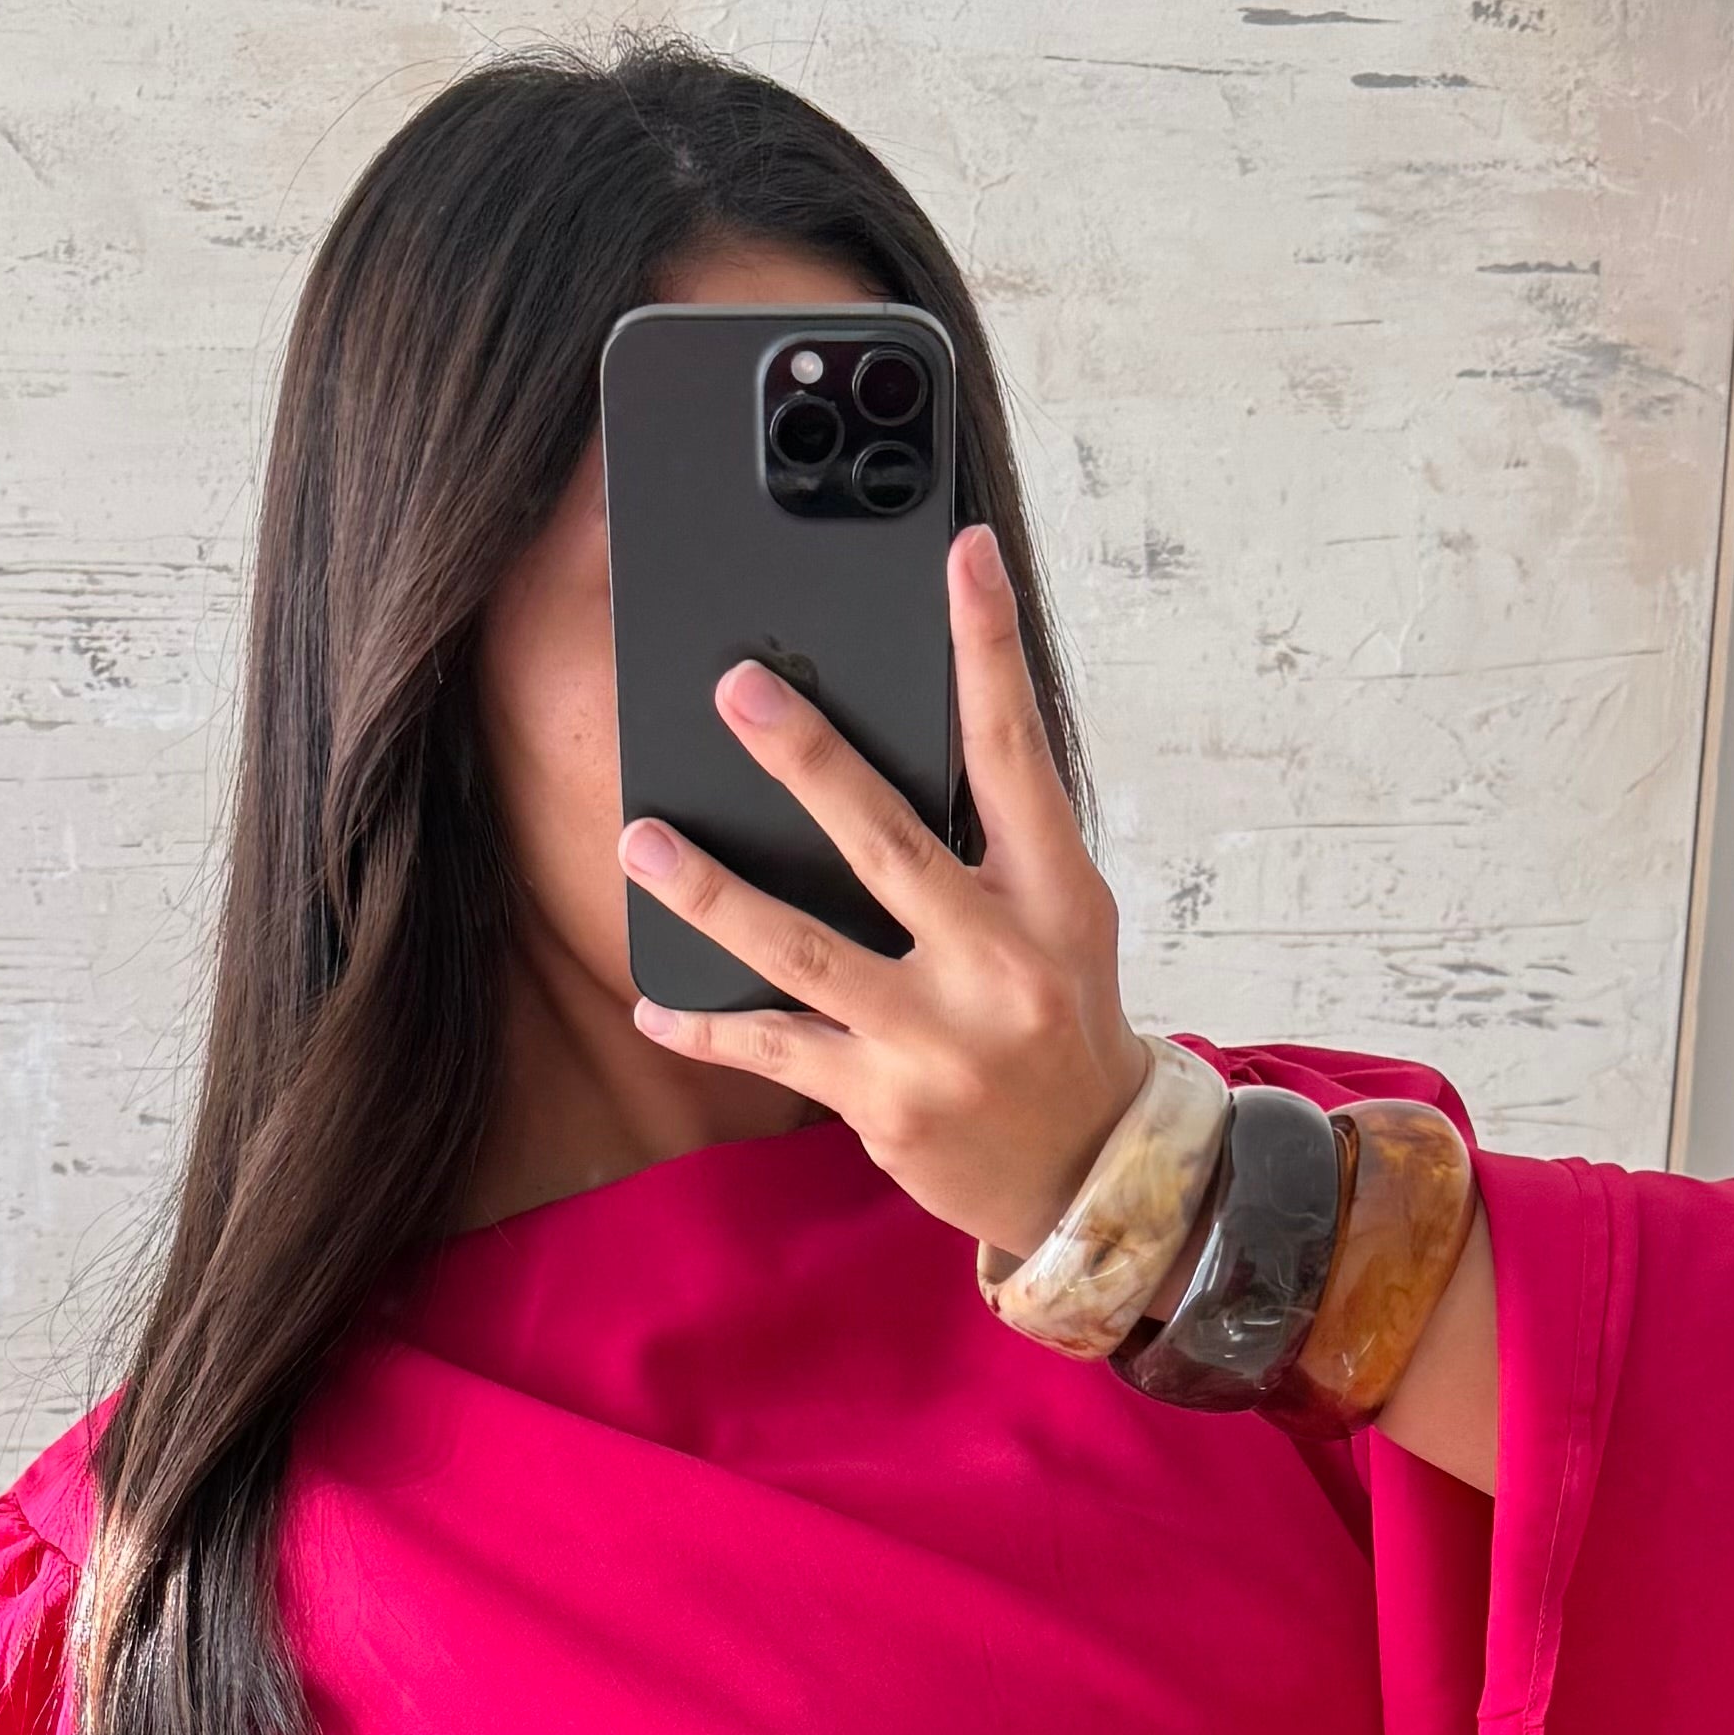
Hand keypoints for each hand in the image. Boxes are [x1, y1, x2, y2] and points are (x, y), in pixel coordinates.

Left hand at [618, 522, 1145, 1261]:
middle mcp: (998, 962)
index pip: (1016, 751)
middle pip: (886, 841)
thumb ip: (997, 844)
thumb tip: (900, 745)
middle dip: (806, 760)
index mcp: (1054, 895)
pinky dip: (708, 1024)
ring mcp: (936, 1037)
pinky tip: (656, 1000)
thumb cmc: (1064, 1023)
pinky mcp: (884, 1101)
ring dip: (712, 891)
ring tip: (643, 840)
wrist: (1090, 1178)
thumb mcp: (1062, 922)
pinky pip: (775, 1048)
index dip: (989, 647)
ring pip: (801, 948)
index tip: (962, 556)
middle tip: (736, 691)